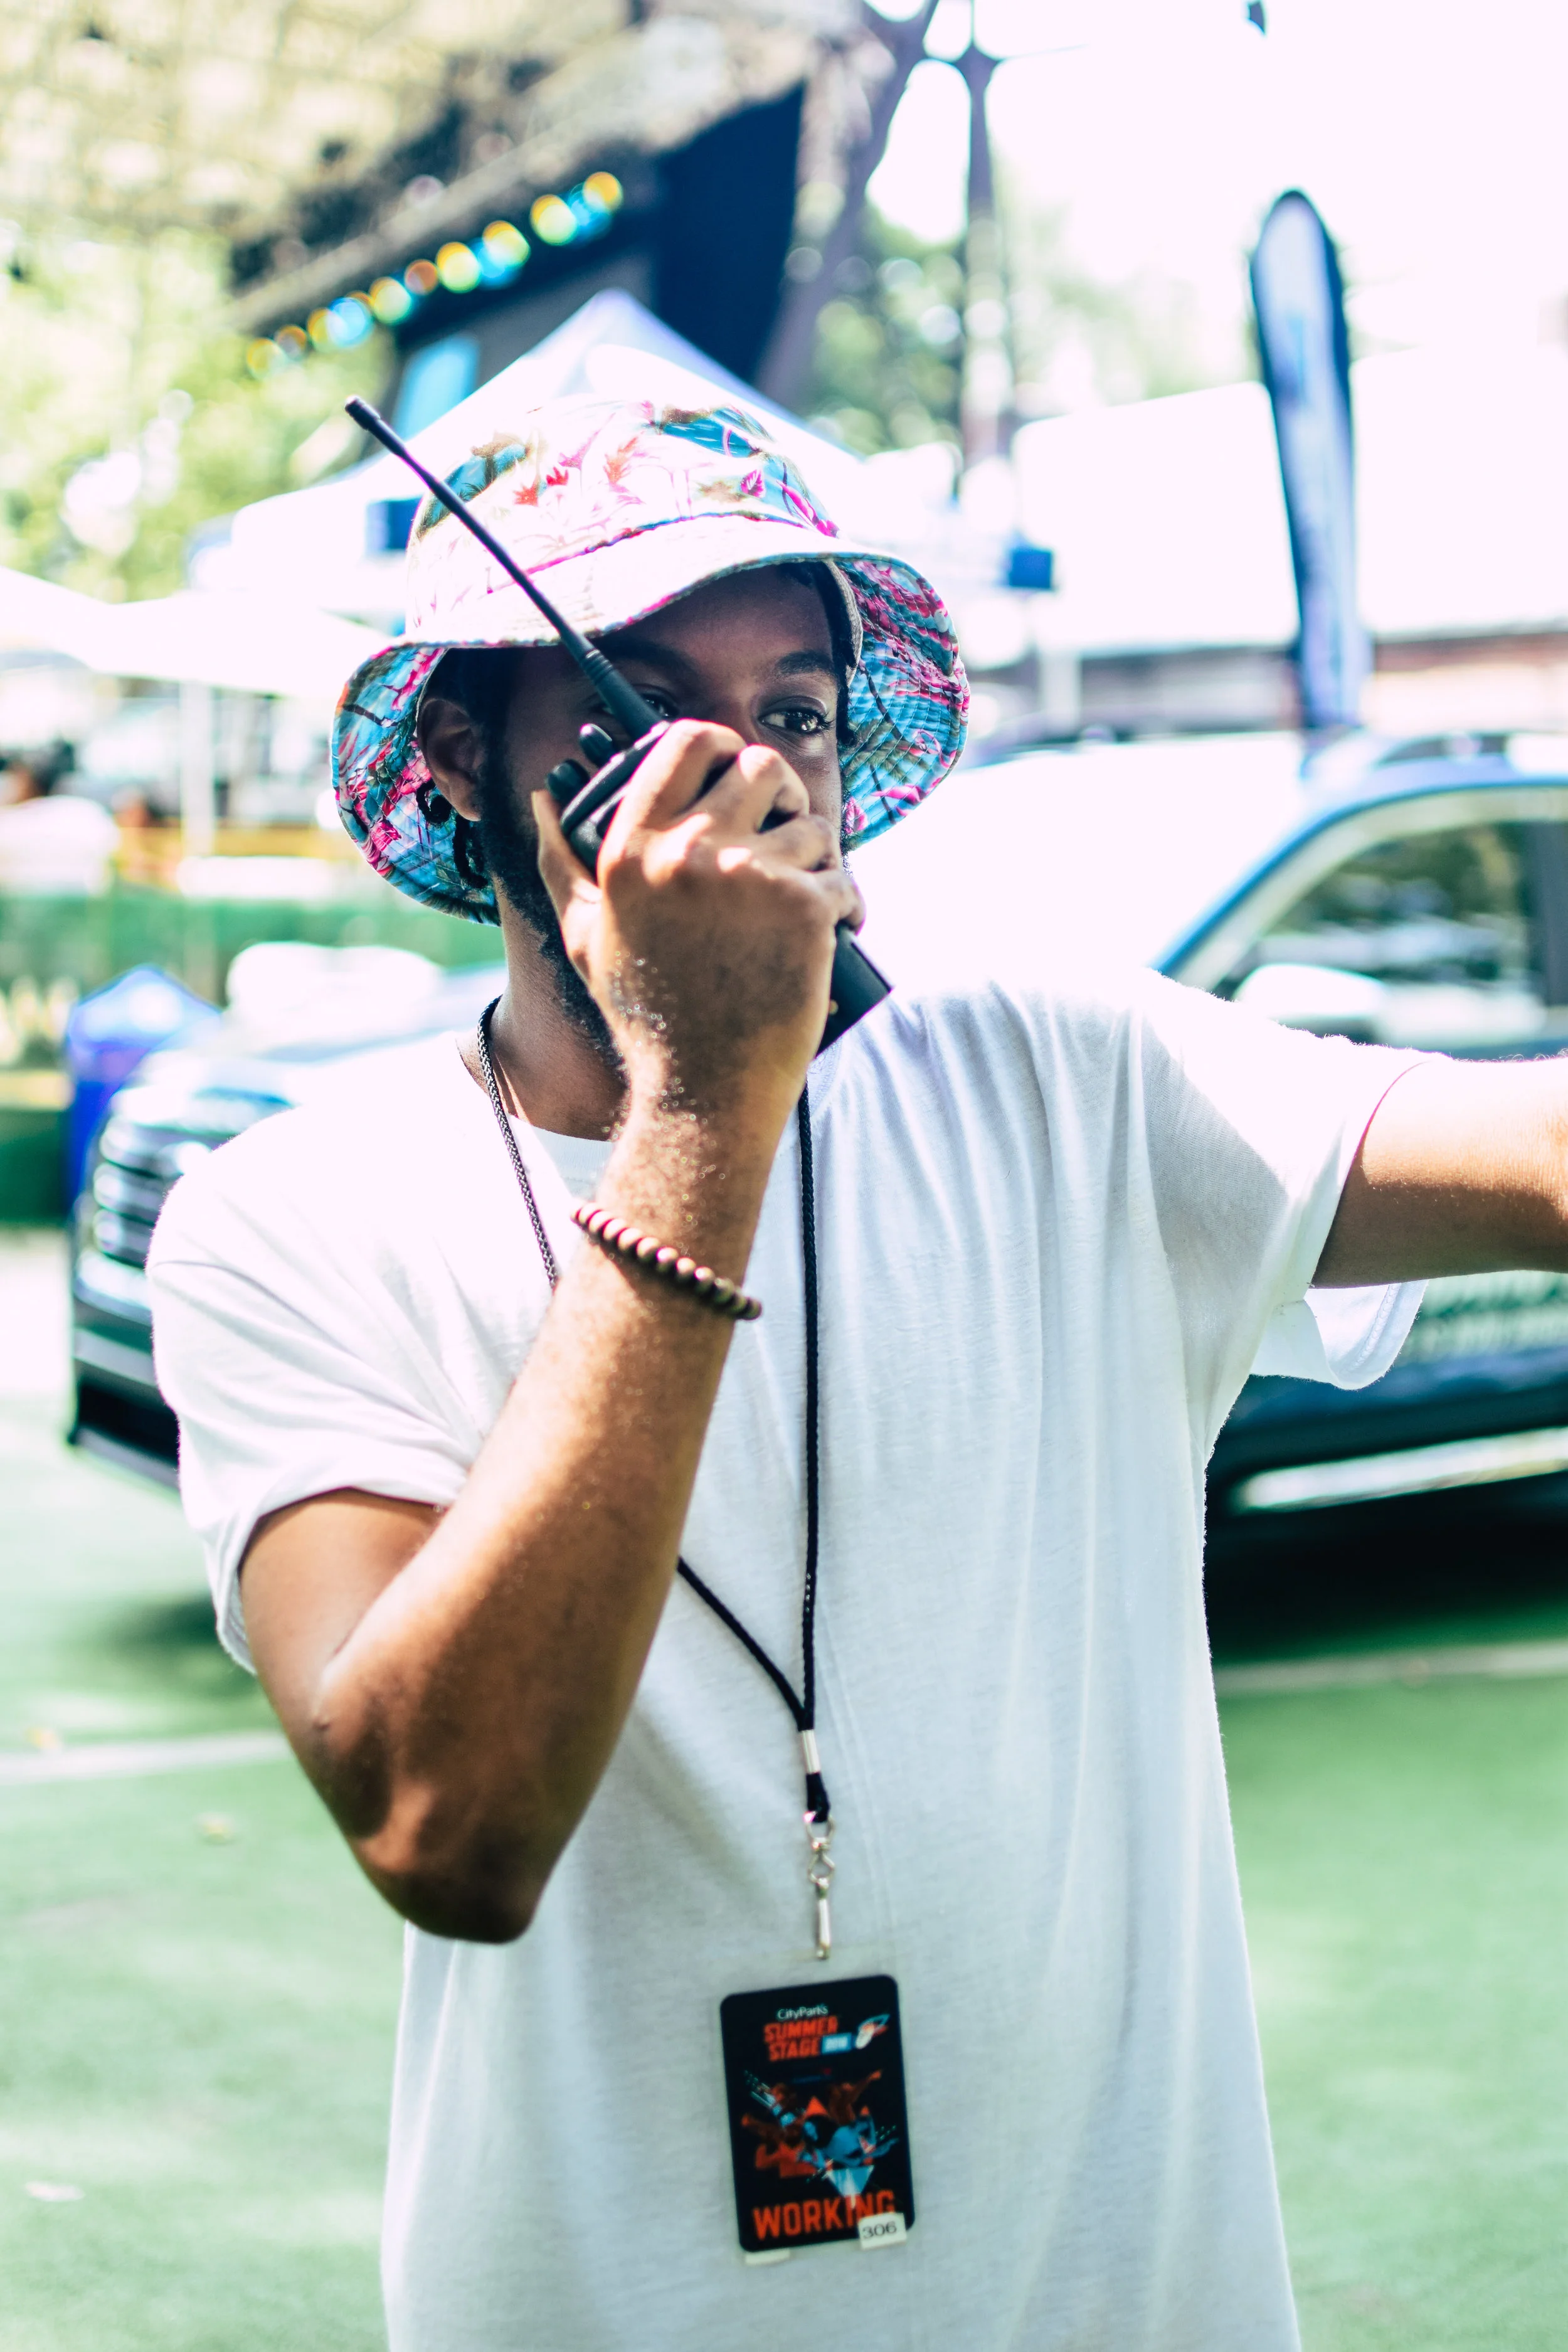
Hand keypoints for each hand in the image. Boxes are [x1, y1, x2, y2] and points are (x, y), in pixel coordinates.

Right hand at [533, 721, 861, 1120]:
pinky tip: (827, 937)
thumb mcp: (586, 935)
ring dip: (815, 861)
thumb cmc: (647, 1014)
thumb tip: (542, 799)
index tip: (738, 771)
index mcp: (632, 849)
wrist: (703, 1091)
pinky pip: (845, 878)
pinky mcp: (804, 909)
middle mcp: (687, 851)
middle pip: (762, 766)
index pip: (687, 740)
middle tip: (784, 831)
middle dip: (782, 796)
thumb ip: (560, 861)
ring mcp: (750, 877)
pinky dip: (846, 908)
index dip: (723, 745)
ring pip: (813, 826)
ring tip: (795, 911)